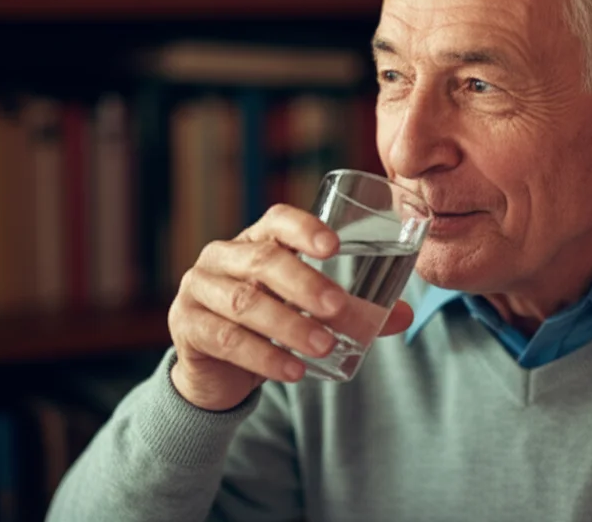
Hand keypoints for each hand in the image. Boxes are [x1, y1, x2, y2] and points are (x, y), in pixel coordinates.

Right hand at [167, 204, 414, 411]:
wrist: (216, 371)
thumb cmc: (269, 325)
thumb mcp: (305, 313)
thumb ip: (351, 312)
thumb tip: (405, 316)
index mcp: (255, 241)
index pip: (277, 220)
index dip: (304, 229)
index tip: (335, 246)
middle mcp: (222, 257)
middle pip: (263, 262)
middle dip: (304, 284)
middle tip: (338, 308)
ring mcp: (198, 289)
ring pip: (244, 303)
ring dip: (288, 326)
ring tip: (324, 346)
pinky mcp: (186, 326)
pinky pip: (225, 339)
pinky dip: (264, 356)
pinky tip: (294, 370)